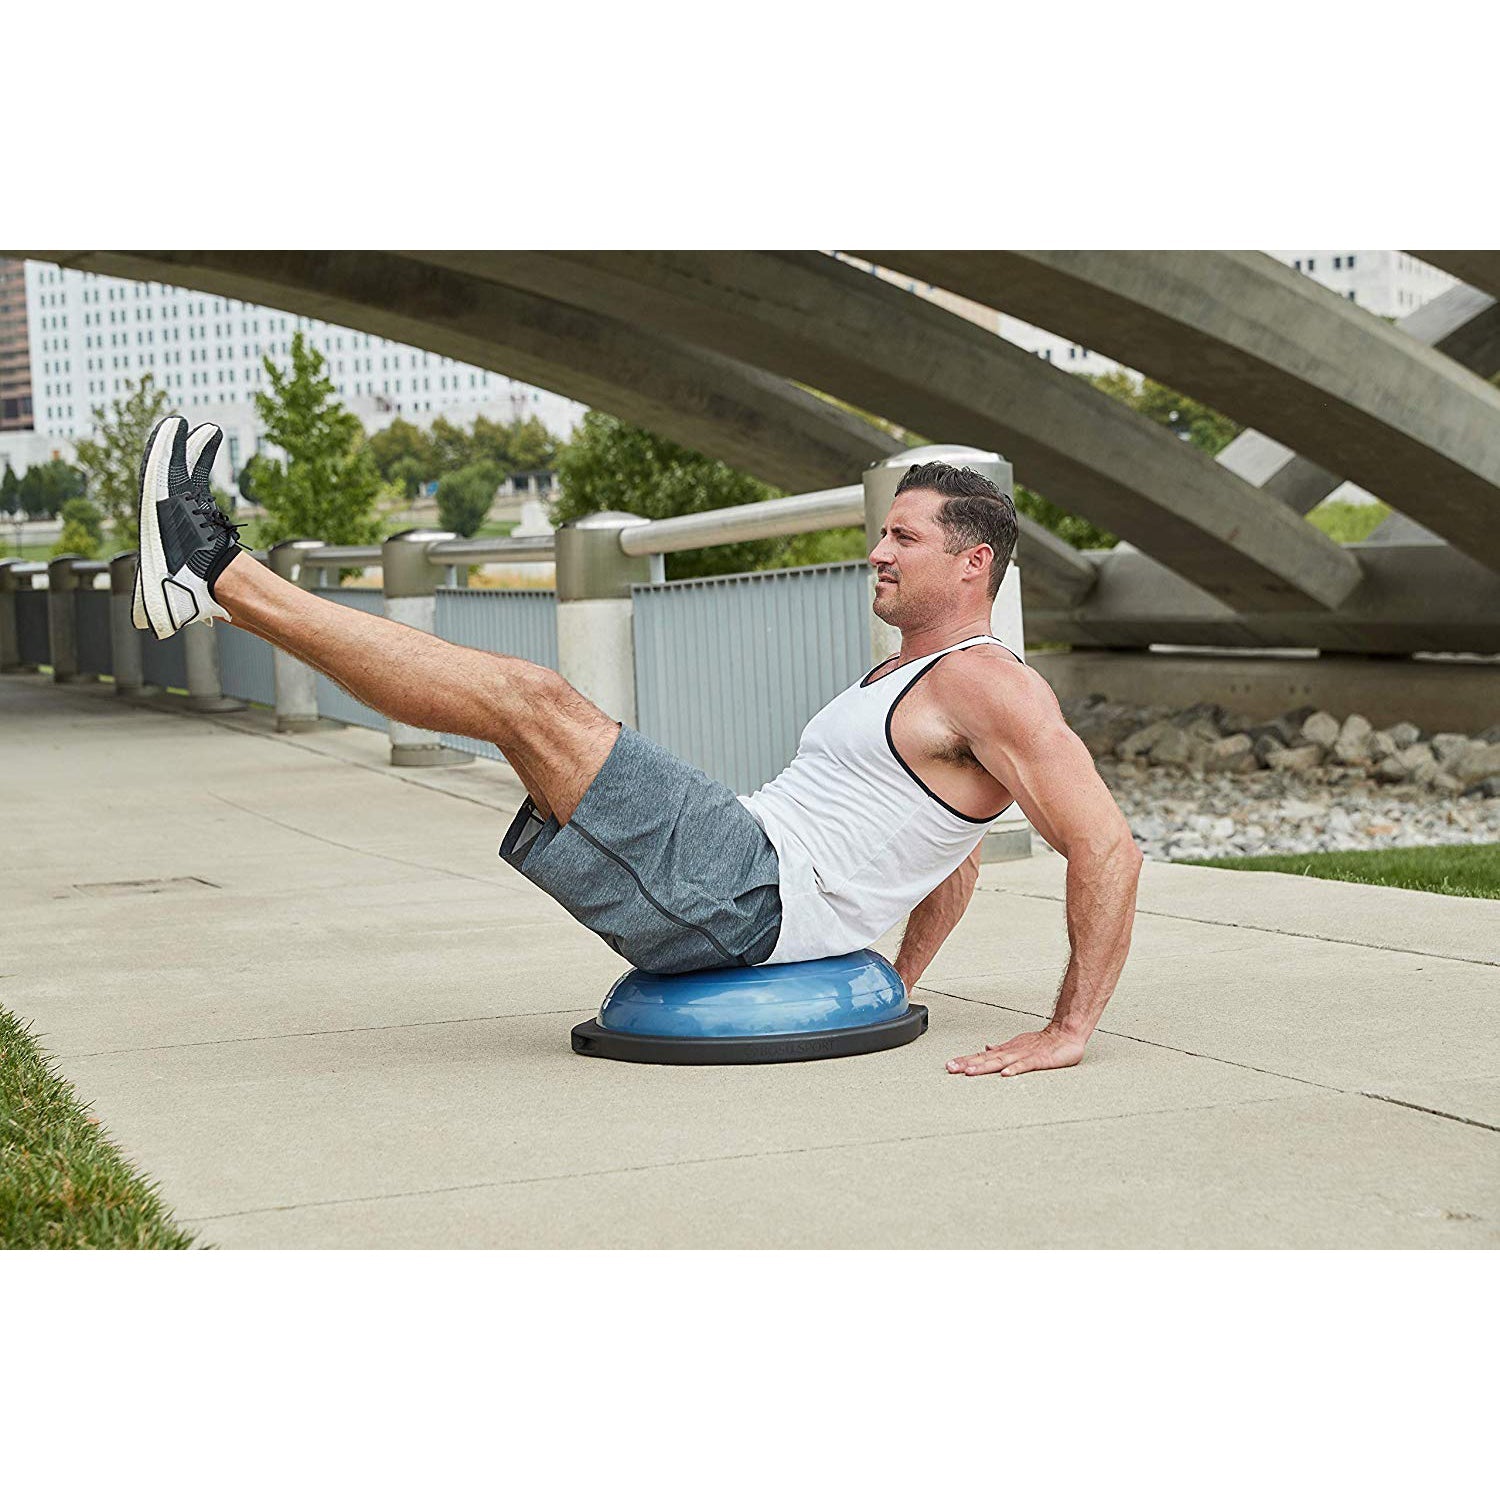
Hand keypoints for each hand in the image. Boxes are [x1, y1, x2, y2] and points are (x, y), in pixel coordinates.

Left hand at [946, 1026, 1085, 1077]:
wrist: (1065, 1034)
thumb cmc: (1042, 1043)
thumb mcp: (1018, 1045)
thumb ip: (1001, 1049)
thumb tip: (984, 1048)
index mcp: (1006, 1050)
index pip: (981, 1056)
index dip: (965, 1060)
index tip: (950, 1065)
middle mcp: (1011, 1052)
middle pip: (986, 1059)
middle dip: (967, 1064)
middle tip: (950, 1068)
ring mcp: (1024, 1055)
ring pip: (1000, 1061)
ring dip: (984, 1066)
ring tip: (969, 1071)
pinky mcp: (1039, 1060)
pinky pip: (1025, 1065)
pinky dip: (1015, 1069)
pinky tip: (1005, 1074)